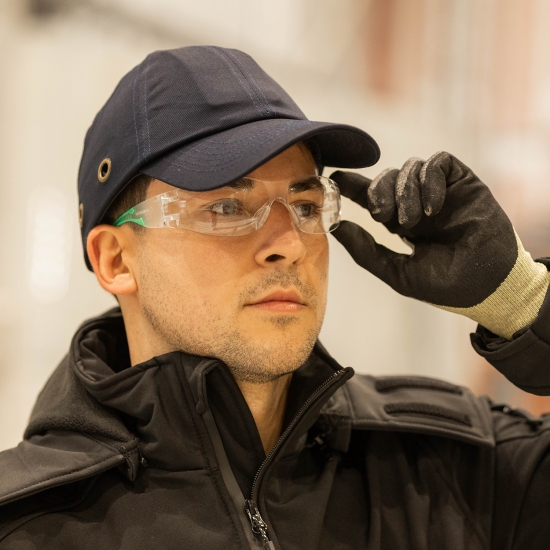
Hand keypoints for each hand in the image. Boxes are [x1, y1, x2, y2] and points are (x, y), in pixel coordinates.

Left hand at [331, 151, 549, 338]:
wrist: (487, 286)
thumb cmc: (444, 285)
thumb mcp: (397, 272)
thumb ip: (365, 251)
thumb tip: (335, 227)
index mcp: (402, 223)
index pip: (373, 197)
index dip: (353, 186)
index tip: (335, 179)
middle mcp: (418, 204)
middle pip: (386, 177)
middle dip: (376, 191)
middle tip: (381, 214)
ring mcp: (441, 192)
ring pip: (409, 167)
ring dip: (404, 191)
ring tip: (413, 221)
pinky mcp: (463, 182)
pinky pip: (438, 163)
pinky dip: (429, 180)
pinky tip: (432, 208)